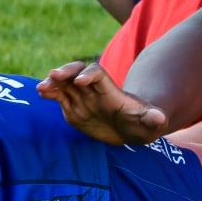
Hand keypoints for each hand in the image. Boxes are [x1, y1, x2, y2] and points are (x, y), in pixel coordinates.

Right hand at [38, 61, 167, 144]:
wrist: (131, 128)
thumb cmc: (142, 123)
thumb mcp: (150, 123)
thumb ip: (153, 119)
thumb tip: (160, 118)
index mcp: (111, 90)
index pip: (98, 75)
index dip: (89, 75)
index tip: (80, 82)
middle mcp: (94, 90)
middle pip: (78, 72)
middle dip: (66, 72)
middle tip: (53, 75)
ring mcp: (82, 97)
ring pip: (65, 83)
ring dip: (53, 82)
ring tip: (41, 88)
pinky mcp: (73, 106)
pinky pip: (59, 96)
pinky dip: (50, 93)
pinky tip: (41, 93)